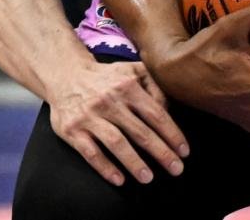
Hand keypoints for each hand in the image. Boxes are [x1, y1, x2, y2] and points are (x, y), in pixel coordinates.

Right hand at [46, 58, 188, 186]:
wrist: (65, 76)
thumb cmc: (107, 78)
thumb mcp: (132, 70)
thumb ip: (154, 84)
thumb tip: (170, 108)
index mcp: (127, 86)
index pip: (156, 114)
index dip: (172, 134)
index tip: (184, 151)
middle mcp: (109, 101)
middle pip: (140, 132)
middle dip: (161, 153)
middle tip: (176, 169)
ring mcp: (89, 117)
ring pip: (116, 143)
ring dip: (134, 163)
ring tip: (148, 178)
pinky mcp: (72, 130)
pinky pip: (91, 153)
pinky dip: (105, 168)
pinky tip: (119, 180)